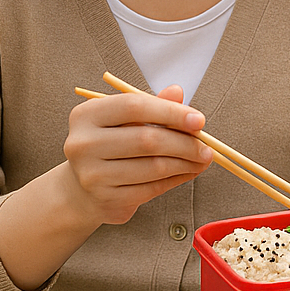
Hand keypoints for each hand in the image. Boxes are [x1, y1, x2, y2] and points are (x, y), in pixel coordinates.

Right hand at [60, 84, 212, 226]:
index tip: (199, 120)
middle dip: (185, 143)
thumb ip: (151, 106)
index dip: (171, 112)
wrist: (82, 189)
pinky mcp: (106, 199)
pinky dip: (176, 179)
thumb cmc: (110, 146)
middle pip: (147, 139)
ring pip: (153, 167)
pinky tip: (188, 172)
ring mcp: (92, 174)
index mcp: (87, 115)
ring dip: (185, 164)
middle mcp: (84, 143)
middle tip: (207, 147)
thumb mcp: (126, 121)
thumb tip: (177, 92)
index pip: (134, 106)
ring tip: (202, 160)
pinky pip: (151, 188)